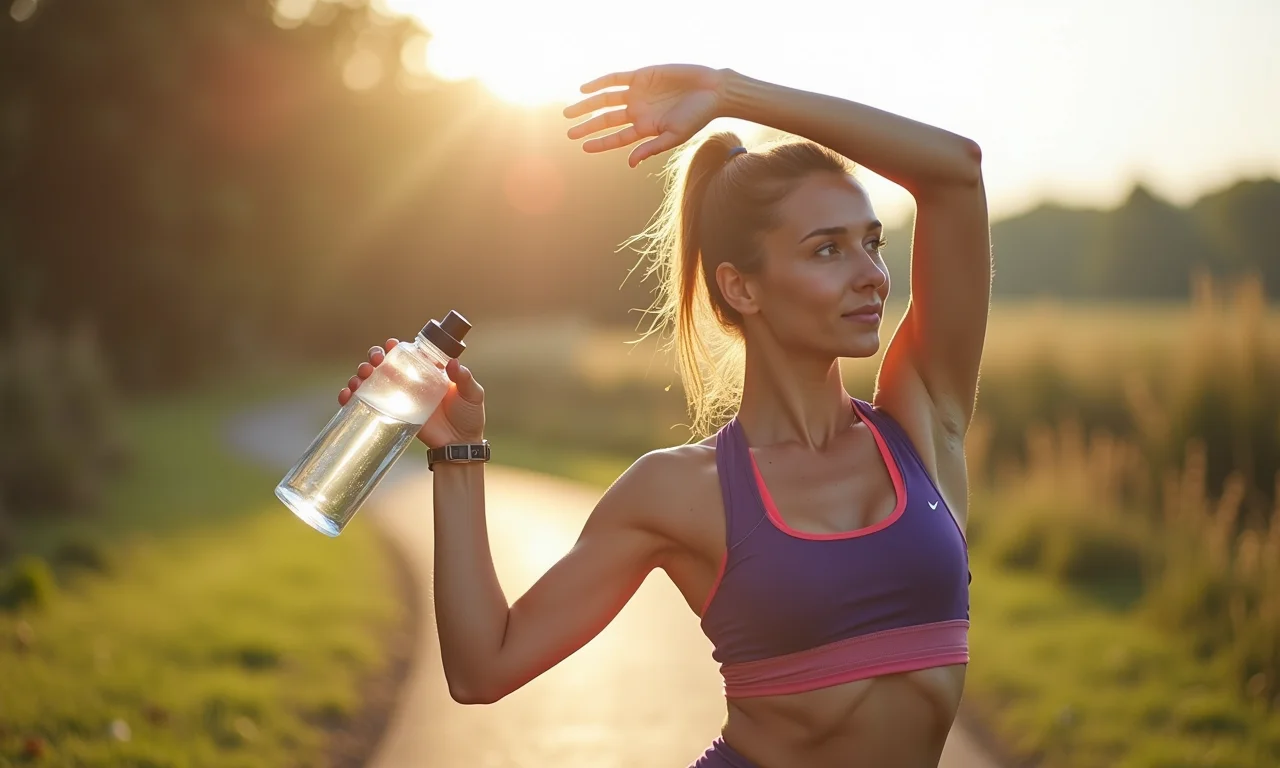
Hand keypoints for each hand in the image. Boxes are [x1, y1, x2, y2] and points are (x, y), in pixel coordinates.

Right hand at [339, 339, 485, 448]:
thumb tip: (454, 364)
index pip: (408, 354)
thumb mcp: (472, 394)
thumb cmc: (470, 417)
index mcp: (427, 372)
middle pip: (384, 365)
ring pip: (372, 382)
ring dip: (360, 376)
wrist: (460, 445)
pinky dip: (352, 399)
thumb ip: (465, 379)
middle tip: (373, 362)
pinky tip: (347, 396)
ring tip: (360, 378)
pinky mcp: (392, 416)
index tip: (391, 345)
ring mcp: (399, 399)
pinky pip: (368, 405)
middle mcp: (410, 382)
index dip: (395, 347)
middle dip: (373, 359)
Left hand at [563, 64, 727, 167]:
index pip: (616, 138)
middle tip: (569, 133)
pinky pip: (615, 79)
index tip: (583, 147)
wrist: (713, 90)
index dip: (599, 143)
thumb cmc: (697, 117)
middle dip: (587, 126)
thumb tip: (630, 163)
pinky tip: (585, 89)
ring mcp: (638, 93)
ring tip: (569, 112)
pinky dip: (600, 83)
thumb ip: (651, 148)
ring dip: (587, 105)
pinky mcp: (642, 75)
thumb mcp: (674, 136)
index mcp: (645, 128)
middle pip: (606, 120)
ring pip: (606, 99)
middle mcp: (638, 111)